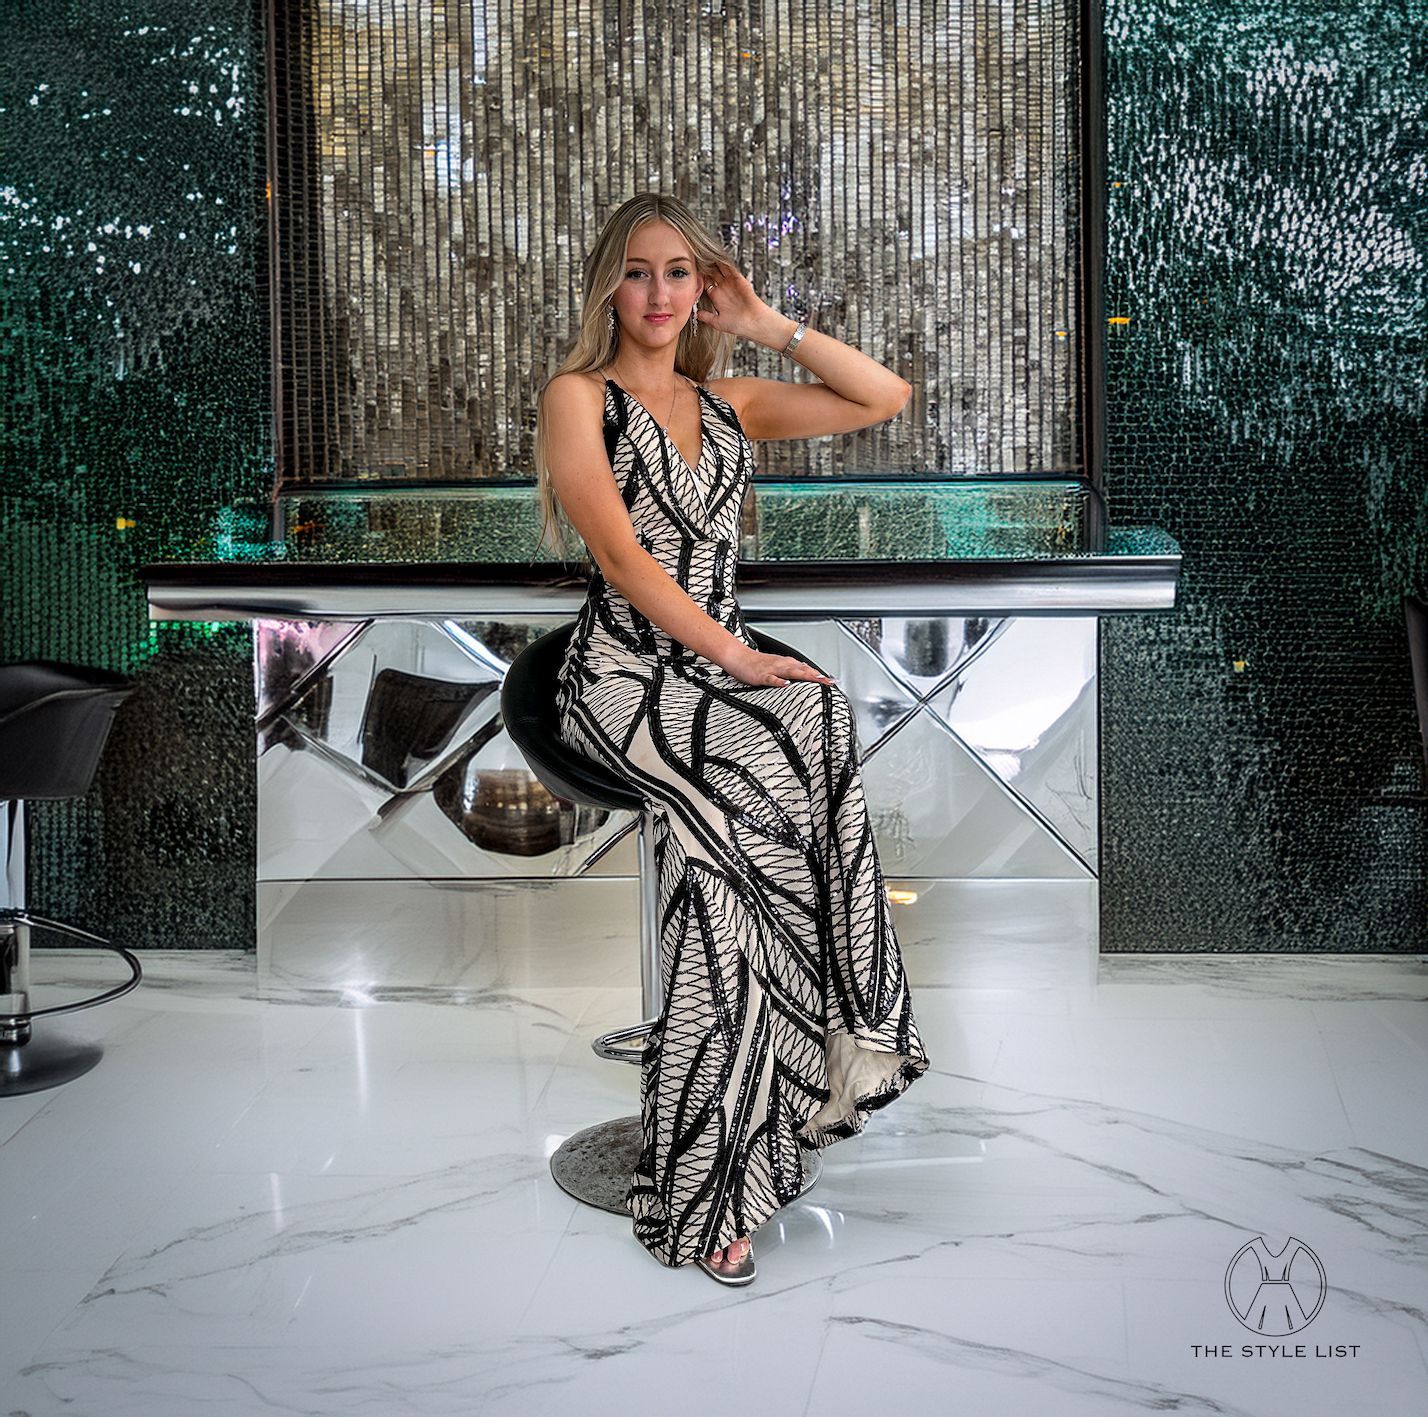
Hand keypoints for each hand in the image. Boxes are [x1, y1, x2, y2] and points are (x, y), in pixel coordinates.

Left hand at [696, 257, 774, 341]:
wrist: (753, 323)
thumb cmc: (738, 325)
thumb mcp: (718, 322)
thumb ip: (707, 317)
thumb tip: (696, 314)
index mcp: (717, 296)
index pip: (705, 283)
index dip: (699, 277)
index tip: (691, 272)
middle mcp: (723, 288)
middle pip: (712, 273)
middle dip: (705, 266)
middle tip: (696, 259)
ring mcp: (731, 283)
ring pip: (721, 269)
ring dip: (714, 262)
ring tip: (705, 253)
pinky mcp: (739, 280)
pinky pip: (731, 269)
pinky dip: (725, 264)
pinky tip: (717, 258)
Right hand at [720, 644, 836, 688]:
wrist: (738, 657)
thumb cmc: (756, 664)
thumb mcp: (776, 668)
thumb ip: (790, 673)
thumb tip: (805, 677)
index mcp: (786, 663)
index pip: (806, 669)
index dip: (820, 675)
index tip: (832, 682)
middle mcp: (782, 664)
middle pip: (802, 670)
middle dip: (816, 676)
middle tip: (829, 682)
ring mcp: (772, 669)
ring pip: (790, 672)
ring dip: (804, 675)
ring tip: (815, 679)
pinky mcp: (760, 675)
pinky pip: (771, 679)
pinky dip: (778, 681)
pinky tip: (785, 685)